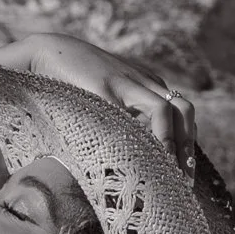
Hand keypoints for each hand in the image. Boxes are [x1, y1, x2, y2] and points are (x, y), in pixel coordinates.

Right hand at [0, 29, 197, 160]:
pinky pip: (133, 117)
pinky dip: (143, 139)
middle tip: (185, 179)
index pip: (181, 114)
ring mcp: (127, 83)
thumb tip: (124, 157)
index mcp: (146, 85)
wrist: (46, 53)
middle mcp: (144, 82)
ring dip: (172, 144)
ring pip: (168, 111)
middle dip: (188, 147)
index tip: (183, 174)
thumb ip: (118, 118)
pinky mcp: (107, 89)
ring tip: (169, 171)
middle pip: (185, 111)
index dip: (187, 144)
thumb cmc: (70, 83)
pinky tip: (141, 160)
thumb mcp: (103, 100)